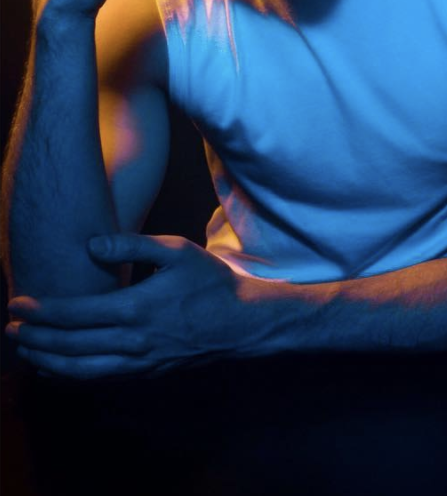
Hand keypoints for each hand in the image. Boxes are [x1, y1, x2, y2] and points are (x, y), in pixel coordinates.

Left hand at [5, 234, 271, 379]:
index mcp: (136, 307)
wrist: (242, 322)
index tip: (18, 304)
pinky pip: (101, 380)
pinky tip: (59, 369)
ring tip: (27, 351)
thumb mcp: (175, 250)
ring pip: (82, 371)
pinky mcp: (147, 373)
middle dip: (36, 338)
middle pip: (71, 346)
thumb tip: (90, 246)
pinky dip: (73, 377)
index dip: (42, 310)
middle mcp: (133, 340)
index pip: (76, 313)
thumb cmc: (209, 281)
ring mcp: (140, 362)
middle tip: (10, 330)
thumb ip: (131, 246)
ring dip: (48, 362)